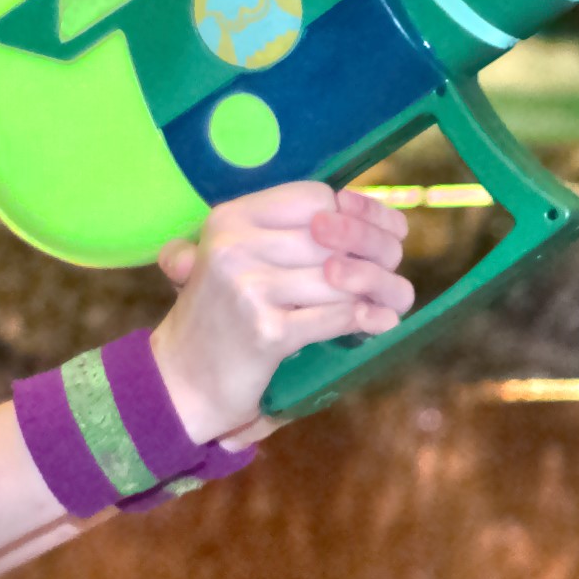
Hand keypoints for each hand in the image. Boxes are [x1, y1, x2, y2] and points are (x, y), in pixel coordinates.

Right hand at [150, 184, 412, 441]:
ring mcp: (249, 289)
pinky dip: (366, 319)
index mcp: (231, 219)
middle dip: (378, 253)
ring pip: (341, 278)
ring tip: (396, 299)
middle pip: (334, 236)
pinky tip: (382, 322)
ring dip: (380, 289)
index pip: (315, 197)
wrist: (181, 381)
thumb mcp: (241, 261)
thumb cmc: (221, 317)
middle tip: (396, 269)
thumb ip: (293, 237)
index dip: (361, 211)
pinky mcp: (266, 332)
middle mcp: (235, 246)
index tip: (390, 229)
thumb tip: (378, 222)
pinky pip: (336, 316)